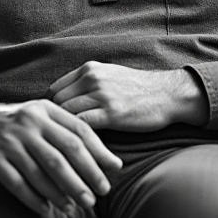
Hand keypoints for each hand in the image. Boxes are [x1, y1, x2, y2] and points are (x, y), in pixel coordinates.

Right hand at [0, 96, 121, 214]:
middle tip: (99, 195)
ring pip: (42, 171)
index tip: (114, 170)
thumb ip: (68, 131)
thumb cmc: (17, 123)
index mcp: (45, 110)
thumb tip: (107, 160)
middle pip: (64, 153)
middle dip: (85, 176)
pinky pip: (17, 183)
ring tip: (75, 207)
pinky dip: (34, 199)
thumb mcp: (41, 116)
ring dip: (61, 192)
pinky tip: (46, 210)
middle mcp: (29, 123)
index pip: (79, 131)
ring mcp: (9, 140)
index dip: (99, 152)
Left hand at [48, 62, 208, 130]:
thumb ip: (86, 84)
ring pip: (66, 114)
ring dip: (63, 131)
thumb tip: (62, 100)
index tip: (51, 124)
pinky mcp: (112, 113)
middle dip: (53, 121)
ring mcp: (102, 95)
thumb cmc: (137, 89)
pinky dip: (77, 137)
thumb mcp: (109, 75)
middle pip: (56, 102)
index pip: (55, 89)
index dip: (50, 108)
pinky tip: (79, 147)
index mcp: (89, 69)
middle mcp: (93, 79)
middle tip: (54, 139)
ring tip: (63, 146)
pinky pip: (82, 125)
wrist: (167, 94)